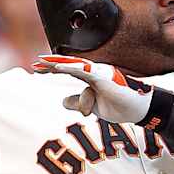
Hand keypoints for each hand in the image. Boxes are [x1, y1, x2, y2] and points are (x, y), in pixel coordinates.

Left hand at [33, 56, 154, 122]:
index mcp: (91, 77)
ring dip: (56, 64)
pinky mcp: (102, 79)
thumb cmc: (119, 107)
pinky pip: (82, 72)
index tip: (37, 70)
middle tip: (35, 64)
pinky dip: (68, 69)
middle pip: (68, 64)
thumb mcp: (93, 107)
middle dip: (50, 64)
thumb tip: (62, 100)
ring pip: (73, 66)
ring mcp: (99, 74)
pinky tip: (56, 68)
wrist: (138, 110)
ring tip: (41, 63)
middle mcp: (94, 72)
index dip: (53, 69)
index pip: (68, 70)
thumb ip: (78, 102)